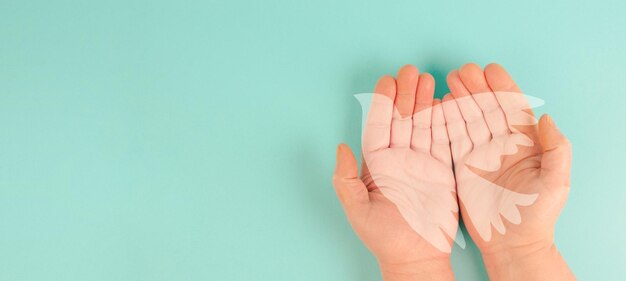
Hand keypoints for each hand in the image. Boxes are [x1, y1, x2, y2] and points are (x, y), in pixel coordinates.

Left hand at [333, 65, 456, 279]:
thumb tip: (339, 146)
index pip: (380, 128)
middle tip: (411, 71)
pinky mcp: (442, 172)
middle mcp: (399, 161)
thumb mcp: (357, 210)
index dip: (384, 104)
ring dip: (425, 103)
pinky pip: (443, 142)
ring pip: (423, 126)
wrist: (415, 258)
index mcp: (377, 166)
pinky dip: (445, 123)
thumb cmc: (384, 238)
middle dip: (406, 95)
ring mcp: (421, 164)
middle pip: (402, 121)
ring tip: (429, 79)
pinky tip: (446, 103)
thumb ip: (345, 178)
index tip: (388, 81)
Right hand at [441, 63, 573, 279]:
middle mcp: (501, 145)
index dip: (502, 87)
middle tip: (462, 70)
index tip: (490, 70)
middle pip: (487, 108)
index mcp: (525, 144)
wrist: (512, 243)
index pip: (512, 108)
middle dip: (475, 87)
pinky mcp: (462, 167)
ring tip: (449, 80)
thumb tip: (546, 118)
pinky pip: (453, 139)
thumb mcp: (557, 183)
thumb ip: (556, 149)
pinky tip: (440, 105)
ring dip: (459, 98)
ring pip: (468, 119)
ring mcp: (480, 155)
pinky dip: (446, 121)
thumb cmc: (537, 215)